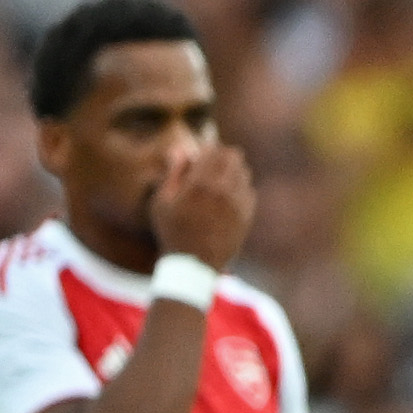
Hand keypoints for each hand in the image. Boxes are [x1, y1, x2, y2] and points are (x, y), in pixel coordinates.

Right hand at [151, 140, 255, 266]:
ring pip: (244, 172)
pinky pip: (249, 191)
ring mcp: (239, 203)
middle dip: (222, 156)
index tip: (200, 155)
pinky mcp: (247, 216)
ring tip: (217, 182)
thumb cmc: (172, 231)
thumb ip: (174, 172)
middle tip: (210, 164)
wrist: (194, 264)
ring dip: (232, 171)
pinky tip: (227, 197)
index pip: (214, 150)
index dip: (207, 148)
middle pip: (234, 156)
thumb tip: (181, 149)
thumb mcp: (163, 201)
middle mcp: (224, 190)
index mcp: (201, 183)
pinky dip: (240, 189)